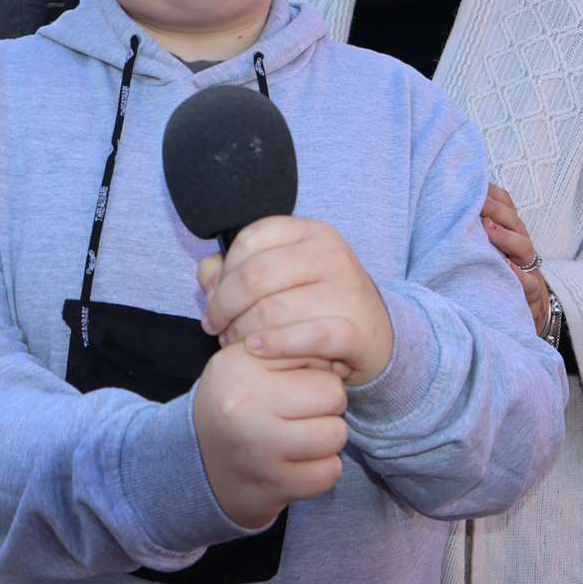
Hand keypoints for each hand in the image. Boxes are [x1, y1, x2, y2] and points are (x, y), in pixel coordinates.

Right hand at [192, 343, 347, 528]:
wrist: (197, 464)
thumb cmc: (234, 404)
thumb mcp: (247, 363)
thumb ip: (291, 350)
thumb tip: (343, 361)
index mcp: (240, 366)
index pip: (314, 354)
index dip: (315, 370)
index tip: (299, 383)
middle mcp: (245, 406)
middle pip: (333, 394)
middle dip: (328, 403)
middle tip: (306, 411)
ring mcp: (260, 450)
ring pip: (336, 435)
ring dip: (328, 437)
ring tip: (304, 435)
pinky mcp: (274, 485)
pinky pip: (329, 472)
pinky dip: (322, 468)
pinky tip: (301, 462)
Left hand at [198, 216, 390, 385]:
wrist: (375, 337)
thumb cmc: (317, 304)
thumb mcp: (281, 279)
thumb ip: (237, 271)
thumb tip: (206, 273)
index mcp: (309, 232)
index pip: (251, 239)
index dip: (223, 272)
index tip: (213, 300)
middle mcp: (330, 254)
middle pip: (255, 276)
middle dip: (225, 307)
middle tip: (217, 329)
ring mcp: (347, 290)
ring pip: (273, 310)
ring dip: (243, 333)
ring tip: (237, 345)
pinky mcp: (357, 328)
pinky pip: (307, 336)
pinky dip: (275, 345)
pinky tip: (256, 351)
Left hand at [482, 184, 548, 334]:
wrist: (530, 305)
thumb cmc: (501, 270)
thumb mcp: (491, 247)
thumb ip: (476, 228)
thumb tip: (446, 205)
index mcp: (510, 230)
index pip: (507, 204)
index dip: (493, 193)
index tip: (474, 183)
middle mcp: (520, 243)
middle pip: (513, 221)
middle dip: (496, 209)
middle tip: (477, 201)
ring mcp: (527, 266)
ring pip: (523, 246)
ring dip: (506, 236)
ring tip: (489, 229)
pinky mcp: (530, 289)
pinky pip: (528, 281)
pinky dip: (518, 274)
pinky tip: (505, 266)